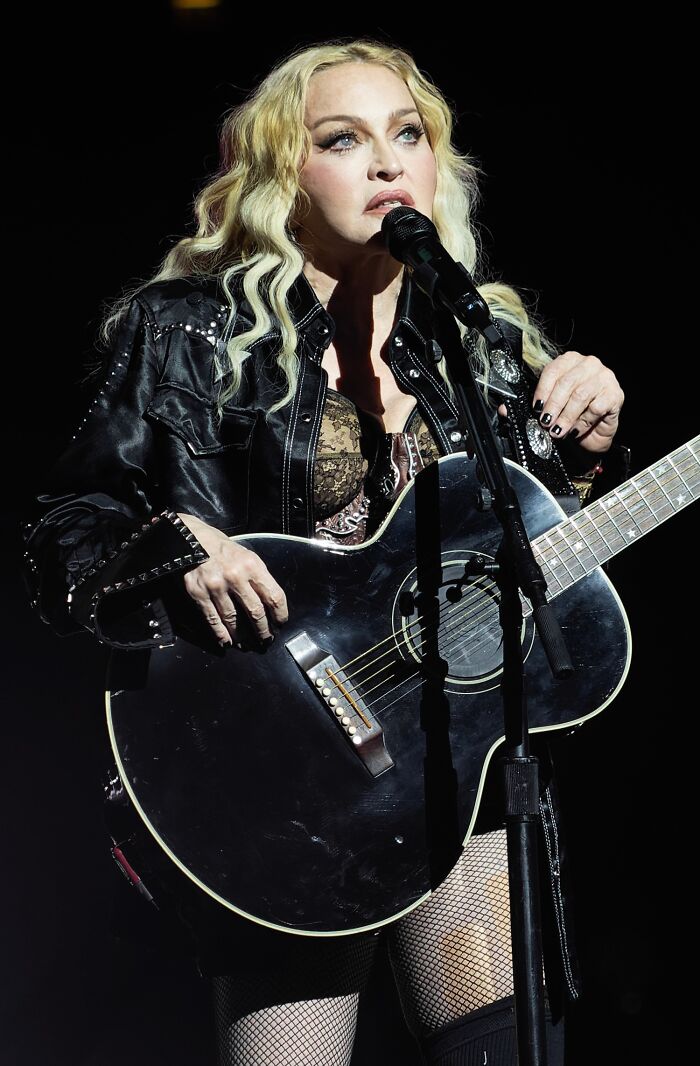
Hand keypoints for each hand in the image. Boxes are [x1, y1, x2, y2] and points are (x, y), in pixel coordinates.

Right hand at [177, 513, 287, 646]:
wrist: (191, 539)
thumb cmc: (222, 549)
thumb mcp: (246, 555)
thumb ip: (258, 577)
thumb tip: (269, 603)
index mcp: (252, 565)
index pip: (274, 596)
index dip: (280, 614)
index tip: (280, 623)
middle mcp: (236, 576)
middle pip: (255, 612)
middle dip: (263, 630)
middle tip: (266, 639)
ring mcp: (216, 586)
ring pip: (233, 619)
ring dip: (242, 636)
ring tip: (246, 643)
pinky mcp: (199, 593)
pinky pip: (213, 619)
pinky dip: (220, 633)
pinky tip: (226, 641)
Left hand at [499, 351, 623, 453]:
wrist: (594, 434)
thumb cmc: (571, 416)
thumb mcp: (548, 409)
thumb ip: (529, 406)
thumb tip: (504, 409)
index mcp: (569, 361)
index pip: (552, 370)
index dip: (542, 391)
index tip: (535, 408)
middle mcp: (588, 364)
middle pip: (566, 382)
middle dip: (553, 406)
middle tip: (545, 423)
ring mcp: (604, 377)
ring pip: (581, 395)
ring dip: (566, 416)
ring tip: (557, 431)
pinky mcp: (615, 394)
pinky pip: (596, 407)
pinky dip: (583, 421)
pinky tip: (576, 430)